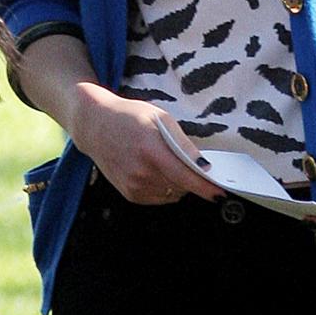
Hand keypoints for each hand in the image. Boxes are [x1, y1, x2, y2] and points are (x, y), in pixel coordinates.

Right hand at [70, 84, 218, 204]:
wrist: (95, 126)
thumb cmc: (129, 117)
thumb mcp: (160, 118)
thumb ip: (183, 144)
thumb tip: (204, 165)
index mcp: (151, 150)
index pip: (185, 176)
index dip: (205, 187)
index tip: (220, 192)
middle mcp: (141, 172)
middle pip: (181, 187)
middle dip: (192, 179)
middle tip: (190, 164)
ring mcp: (133, 185)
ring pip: (172, 194)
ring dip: (178, 184)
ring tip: (166, 162)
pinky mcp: (129, 194)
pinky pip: (158, 197)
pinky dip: (164, 188)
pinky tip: (155, 170)